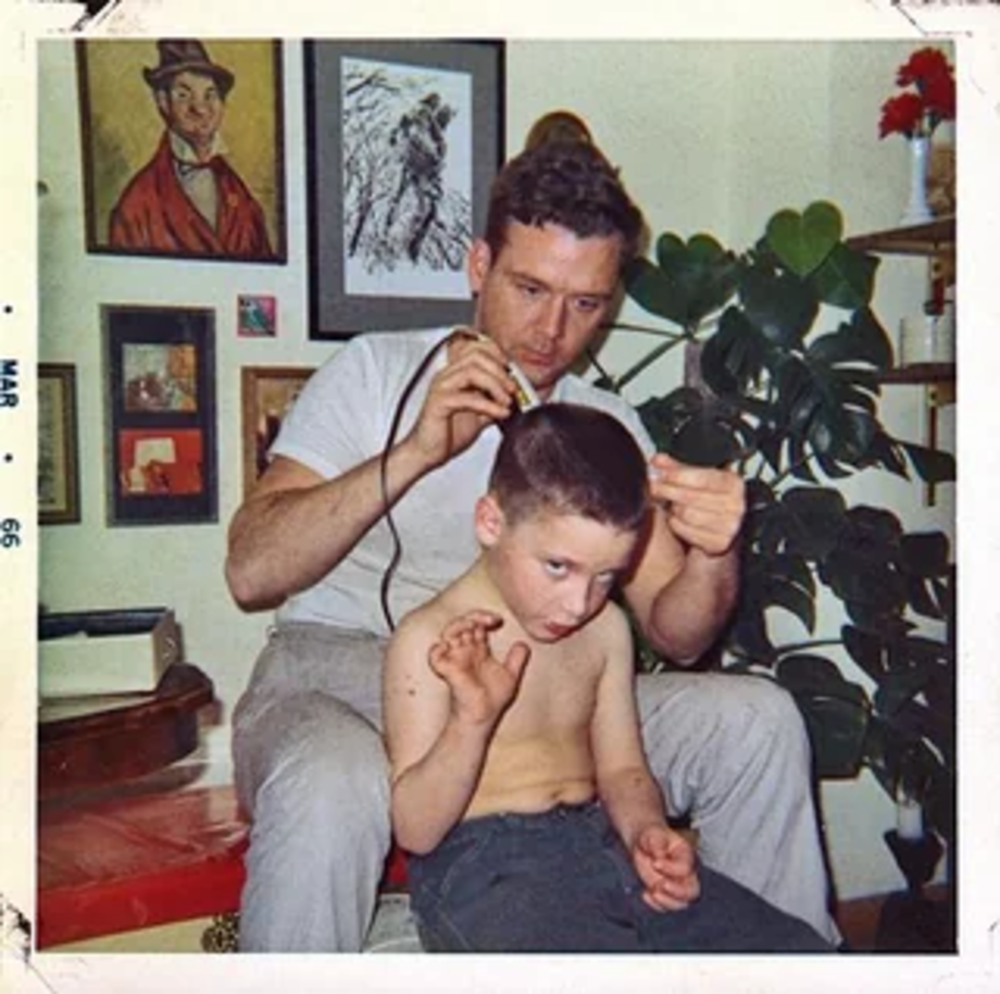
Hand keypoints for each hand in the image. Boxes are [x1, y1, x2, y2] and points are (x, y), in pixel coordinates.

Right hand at [405, 331, 515, 469]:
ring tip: (507, 402)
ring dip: (496, 385)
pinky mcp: (439, 403)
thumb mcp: (479, 414)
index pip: (475, 348)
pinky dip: (489, 405)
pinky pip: (467, 397)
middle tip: (513, 389)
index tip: (512, 371)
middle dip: (500, 370)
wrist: (427, 453)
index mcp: (455, 373)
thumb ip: (493, 401)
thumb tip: (514, 396)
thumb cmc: (448, 433)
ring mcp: (441, 387)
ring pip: (472, 371)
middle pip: (476, 355)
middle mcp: (446, 375)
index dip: (497, 354)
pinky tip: (500, 414)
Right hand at [428, 610, 530, 727]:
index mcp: (478, 650)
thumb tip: (524, 644)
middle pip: (462, 622)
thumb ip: (517, 659)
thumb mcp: (511, 675)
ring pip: (448, 632)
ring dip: (459, 624)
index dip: (485, 617)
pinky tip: (451, 645)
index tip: (498, 620)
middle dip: (474, 616)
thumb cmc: (492, 700)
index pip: (477, 624)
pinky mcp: (447, 670)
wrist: (484, 717)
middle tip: (489, 620)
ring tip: (473, 625)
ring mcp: (455, 660)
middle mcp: (465, 652)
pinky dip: (438, 648)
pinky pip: (434, 655)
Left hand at [631, 823, 699, 912]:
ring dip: (667, 901)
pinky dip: (656, 905)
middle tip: (661, 885)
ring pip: (681, 903)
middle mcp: (685, 874)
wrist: (642, 844)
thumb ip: (656, 842)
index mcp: (685, 855)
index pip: (685, 868)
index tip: (655, 863)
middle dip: (677, 892)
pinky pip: (665, 907)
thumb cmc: (651, 837)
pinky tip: (645, 894)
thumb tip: (659, 855)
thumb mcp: (652, 834)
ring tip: (653, 892)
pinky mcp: (664, 894)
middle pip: (692, 891)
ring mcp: (675, 885)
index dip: (670, 868)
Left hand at [648, 454, 744, 556]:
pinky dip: (675, 524)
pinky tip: (676, 518)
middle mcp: (735, 505)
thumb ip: (676, 468)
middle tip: (655, 487)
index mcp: (733, 483)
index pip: (703, 478)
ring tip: (671, 504)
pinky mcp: (719, 543)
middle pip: (691, 497)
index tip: (661, 473)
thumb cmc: (706, 499)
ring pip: (686, 514)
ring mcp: (729, 526)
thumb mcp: (695, 479)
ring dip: (673, 509)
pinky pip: (686, 531)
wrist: (718, 529)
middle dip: (668, 491)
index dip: (678, 475)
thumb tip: (657, 460)